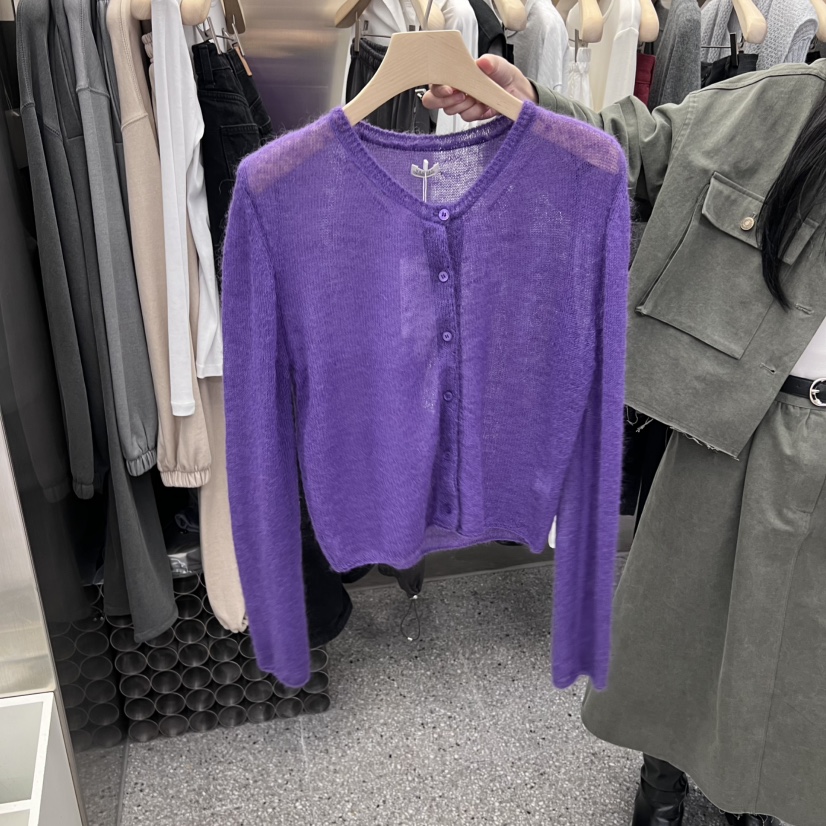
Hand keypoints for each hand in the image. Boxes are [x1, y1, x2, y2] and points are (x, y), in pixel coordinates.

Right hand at [421, 54, 537, 120]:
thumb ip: (490, 62)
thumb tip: (483, 62)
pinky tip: (484, 106)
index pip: (436, 80)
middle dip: (445, 100)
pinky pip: (465, 117)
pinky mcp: (471, 114)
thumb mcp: (500, 64)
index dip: (437, 87)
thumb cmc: (506, 76)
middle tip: (462, 95)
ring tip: (478, 98)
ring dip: (464, 105)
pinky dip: (475, 112)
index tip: (450, 88)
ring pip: (450, 110)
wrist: (519, 93)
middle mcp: (456, 88)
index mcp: (457, 73)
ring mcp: (462, 102)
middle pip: (433, 99)